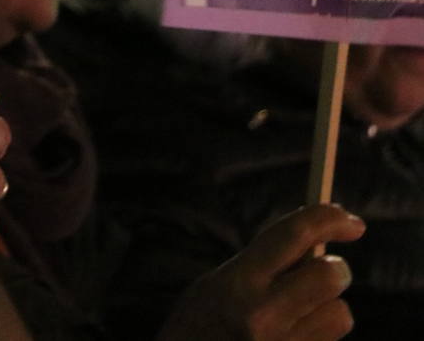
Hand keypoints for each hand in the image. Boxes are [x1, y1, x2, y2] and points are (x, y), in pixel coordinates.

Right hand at [156, 204, 365, 340]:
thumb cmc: (196, 327)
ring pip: (340, 314)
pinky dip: (318, 335)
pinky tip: (289, 337)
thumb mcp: (217, 285)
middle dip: (334, 269)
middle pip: (331, 275)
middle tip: (322, 272)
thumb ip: (260, 266)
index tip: (351, 222)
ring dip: (327, 308)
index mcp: (238, 282)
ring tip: (297, 315)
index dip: (328, 219)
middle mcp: (262, 314)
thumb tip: (311, 247)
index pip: (293, 235)